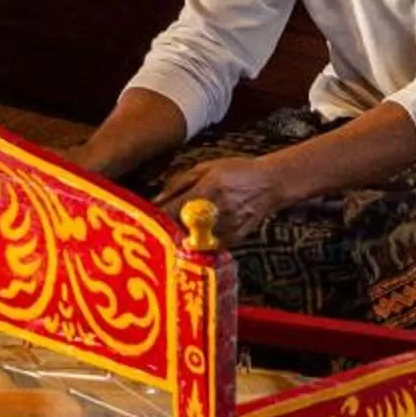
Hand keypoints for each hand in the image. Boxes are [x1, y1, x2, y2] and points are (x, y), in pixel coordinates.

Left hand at [155, 151, 304, 247]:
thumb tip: (155, 199)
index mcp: (205, 190)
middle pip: (180, 230)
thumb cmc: (235, 171)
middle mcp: (215, 212)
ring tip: (174, 235)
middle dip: (166, 232)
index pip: (172, 211)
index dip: (156, 218)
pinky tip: (196, 238)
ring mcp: (226, 229)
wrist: (269, 183)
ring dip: (181, 240)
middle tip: (156, 231)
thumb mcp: (205, 167)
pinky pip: (209, 249)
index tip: (146, 220)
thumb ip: (178, 183)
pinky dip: (199, 245)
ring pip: (193, 243)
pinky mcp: (234, 240)